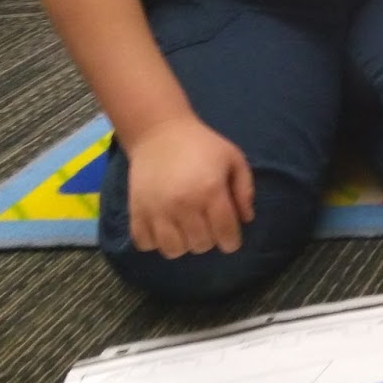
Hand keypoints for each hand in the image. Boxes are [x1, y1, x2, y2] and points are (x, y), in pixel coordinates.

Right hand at [124, 115, 254, 258]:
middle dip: (209, 239)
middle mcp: (183, 205)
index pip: (226, 235)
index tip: (230, 236)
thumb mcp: (233, 158)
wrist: (159, 132)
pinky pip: (145, 244)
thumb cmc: (202, 145)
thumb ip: (245, 189)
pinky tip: (163, 227)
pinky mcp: (136, 211)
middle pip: (201, 245)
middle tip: (206, 223)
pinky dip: (155, 242)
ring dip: (183, 244)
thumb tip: (246, 218)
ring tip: (185, 227)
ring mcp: (157, 210)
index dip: (232, 241)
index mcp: (210, 191)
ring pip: (173, 251)